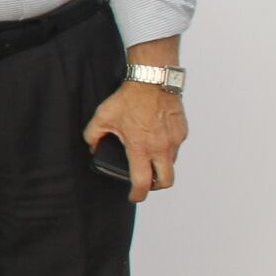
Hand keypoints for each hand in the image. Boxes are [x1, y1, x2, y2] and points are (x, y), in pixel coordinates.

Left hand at [84, 81, 186, 202]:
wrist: (153, 79)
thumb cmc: (129, 97)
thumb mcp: (102, 116)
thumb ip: (93, 135)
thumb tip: (93, 147)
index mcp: (141, 147)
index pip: (142, 182)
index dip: (137, 194)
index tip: (133, 196)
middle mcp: (161, 147)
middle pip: (166, 181)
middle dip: (156, 187)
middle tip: (145, 183)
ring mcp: (175, 139)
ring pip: (171, 163)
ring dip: (161, 166)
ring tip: (148, 158)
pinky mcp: (182, 131)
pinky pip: (176, 147)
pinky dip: (167, 149)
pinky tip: (156, 140)